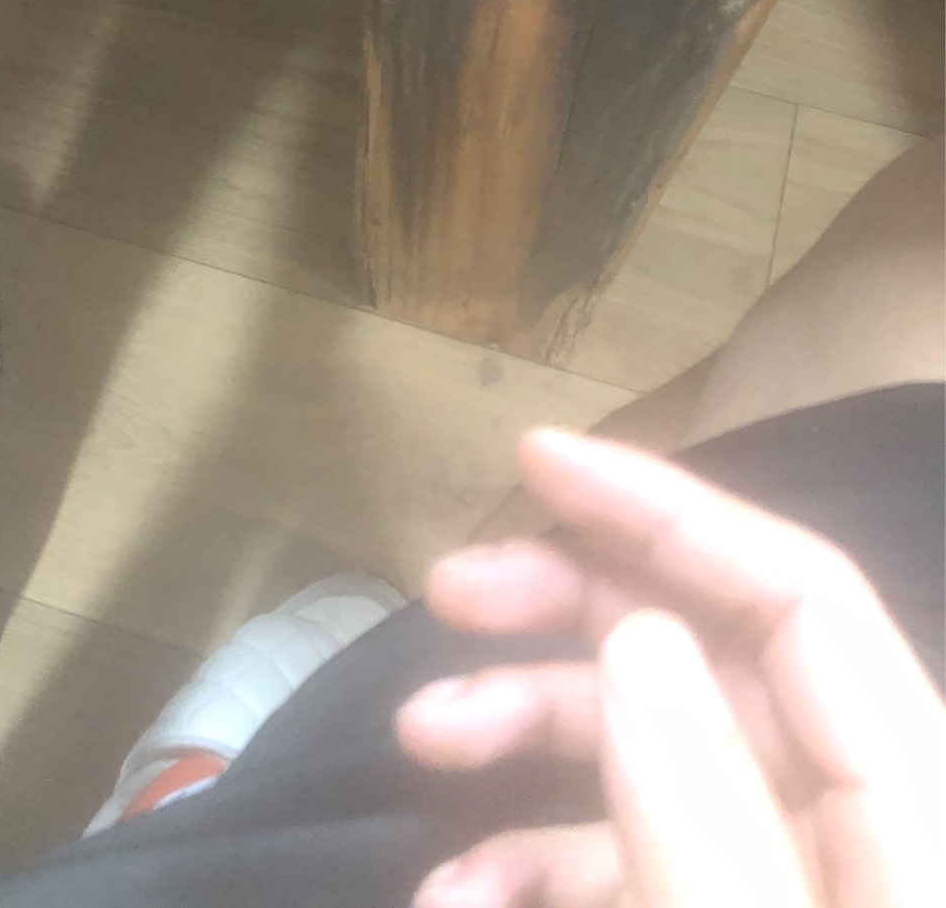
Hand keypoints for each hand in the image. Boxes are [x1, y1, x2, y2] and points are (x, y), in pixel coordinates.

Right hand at [397, 428, 944, 907]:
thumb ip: (708, 818)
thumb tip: (637, 635)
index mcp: (915, 810)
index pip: (802, 595)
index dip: (666, 505)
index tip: (533, 454)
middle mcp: (862, 823)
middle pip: (717, 653)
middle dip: (573, 605)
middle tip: (449, 589)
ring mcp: (801, 880)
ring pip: (666, 749)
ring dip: (533, 729)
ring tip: (421, 736)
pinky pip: (648, 857)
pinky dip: (546, 857)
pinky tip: (461, 888)